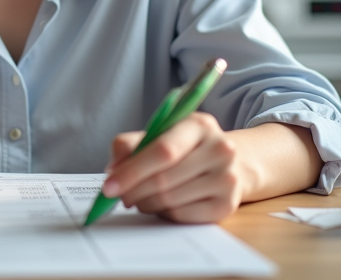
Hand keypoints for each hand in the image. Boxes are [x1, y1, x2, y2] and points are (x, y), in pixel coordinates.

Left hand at [103, 112, 248, 223]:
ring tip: (140, 198)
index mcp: (200, 125)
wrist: (232, 163)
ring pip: (170, 200)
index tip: (108, 186)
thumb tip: (112, 170)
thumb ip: (131, 145)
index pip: (162, 151)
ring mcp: (227, 179)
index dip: (132, 171)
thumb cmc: (187, 149)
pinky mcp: (226, 205)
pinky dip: (163, 213)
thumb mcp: (161, 134)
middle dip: (133, 191)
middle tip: (119, 195)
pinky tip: (161, 204)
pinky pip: (181, 215)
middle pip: (164, 179)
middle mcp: (220, 149)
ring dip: (145, 203)